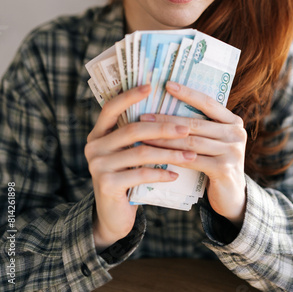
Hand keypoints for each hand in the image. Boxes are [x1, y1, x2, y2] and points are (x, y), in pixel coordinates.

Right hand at [84, 84, 195, 250]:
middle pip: (133, 129)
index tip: (151, 85)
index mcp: (98, 132)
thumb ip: (136, 134)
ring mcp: (98, 165)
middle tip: (187, 128)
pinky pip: (140, 174)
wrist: (112, 215)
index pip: (112, 107)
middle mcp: (94, 145)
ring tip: (191, 155)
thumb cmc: (126, 176)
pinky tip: (176, 174)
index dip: (130, 95)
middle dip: (163, 128)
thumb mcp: (127, 152)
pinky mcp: (106, 184)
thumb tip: (166, 108)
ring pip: (141, 152)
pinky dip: (161, 173)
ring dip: (170, 153)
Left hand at [141, 81, 246, 225]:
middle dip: (166, 120)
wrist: (232, 196)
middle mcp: (236, 133)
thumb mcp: (213, 141)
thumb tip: (167, 105)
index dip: (188, 93)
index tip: (167, 85)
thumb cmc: (215, 163)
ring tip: (143, 136)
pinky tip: (156, 155)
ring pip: (190, 142)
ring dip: (164, 139)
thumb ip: (200, 126)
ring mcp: (232, 151)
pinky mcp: (224, 169)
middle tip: (144, 116)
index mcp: (233, 121)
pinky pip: (191, 159)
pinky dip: (171, 156)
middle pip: (194, 124)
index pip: (208, 103)